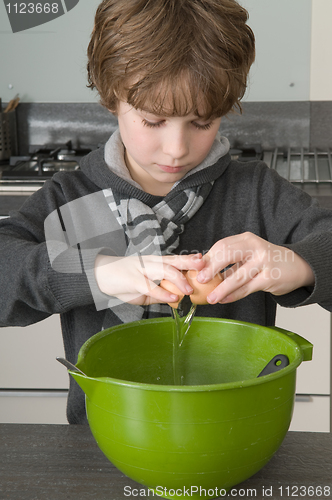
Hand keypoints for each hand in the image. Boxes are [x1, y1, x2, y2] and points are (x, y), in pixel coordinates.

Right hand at [94, 253, 204, 305]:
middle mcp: (150, 263)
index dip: (189, 259)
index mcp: (154, 263)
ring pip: (164, 270)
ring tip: (189, 289)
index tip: (203, 259)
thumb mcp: (145, 287)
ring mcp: (142, 270)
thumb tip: (177, 300)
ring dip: (179, 279)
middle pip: (173, 260)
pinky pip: (150, 286)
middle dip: (189, 263)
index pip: (175, 259)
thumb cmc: (124, 280)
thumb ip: (160, 292)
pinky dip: (163, 292)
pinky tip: (173, 297)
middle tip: (203, 266)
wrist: (100, 275)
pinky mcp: (133, 280)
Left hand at [196, 232, 314, 303]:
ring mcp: (263, 262)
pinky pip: (247, 288)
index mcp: (246, 239)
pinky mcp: (270, 278)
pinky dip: (234, 295)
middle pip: (228, 254)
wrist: (296, 266)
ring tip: (211, 298)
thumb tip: (202, 270)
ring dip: (222, 289)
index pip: (222, 245)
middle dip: (211, 268)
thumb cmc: (265, 260)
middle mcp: (255, 247)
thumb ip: (228, 261)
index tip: (196, 268)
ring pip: (238, 276)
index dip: (208, 258)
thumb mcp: (247, 254)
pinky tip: (224, 299)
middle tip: (200, 279)